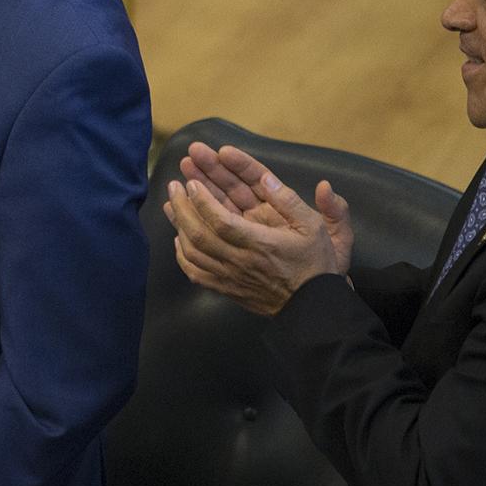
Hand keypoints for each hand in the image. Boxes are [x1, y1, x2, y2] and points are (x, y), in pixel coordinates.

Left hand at [163, 142, 353, 314]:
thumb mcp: (314, 228)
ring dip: (178, 225)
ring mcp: (230, 277)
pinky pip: (196, 273)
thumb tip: (268, 178)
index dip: (202, 201)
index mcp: (261, 244)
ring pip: (193, 252)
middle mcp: (240, 262)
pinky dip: (182, 254)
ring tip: (170, 204)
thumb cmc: (315, 264)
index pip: (221, 221)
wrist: (314, 307)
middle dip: (183, 207)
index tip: (191, 182)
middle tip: (174, 185)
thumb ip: (291, 201)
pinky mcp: (226, 289)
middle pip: (199, 235)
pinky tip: (178, 238)